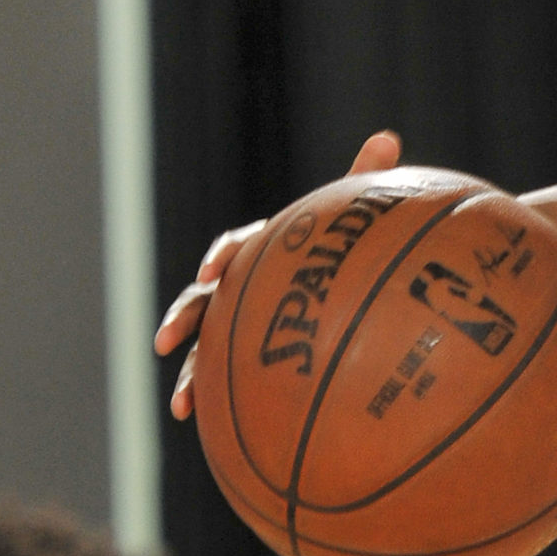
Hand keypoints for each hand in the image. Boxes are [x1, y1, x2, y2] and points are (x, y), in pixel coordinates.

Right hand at [157, 130, 401, 418]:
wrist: (351, 283)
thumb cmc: (351, 244)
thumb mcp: (358, 215)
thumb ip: (365, 179)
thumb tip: (386, 135)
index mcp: (266, 246)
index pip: (238, 244)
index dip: (224, 254)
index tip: (216, 269)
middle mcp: (245, 281)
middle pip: (206, 296)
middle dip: (186, 316)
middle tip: (170, 338)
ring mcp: (240, 318)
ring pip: (207, 342)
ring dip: (189, 369)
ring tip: (183, 402)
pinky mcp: (244, 350)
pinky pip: (220, 373)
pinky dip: (205, 393)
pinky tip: (195, 420)